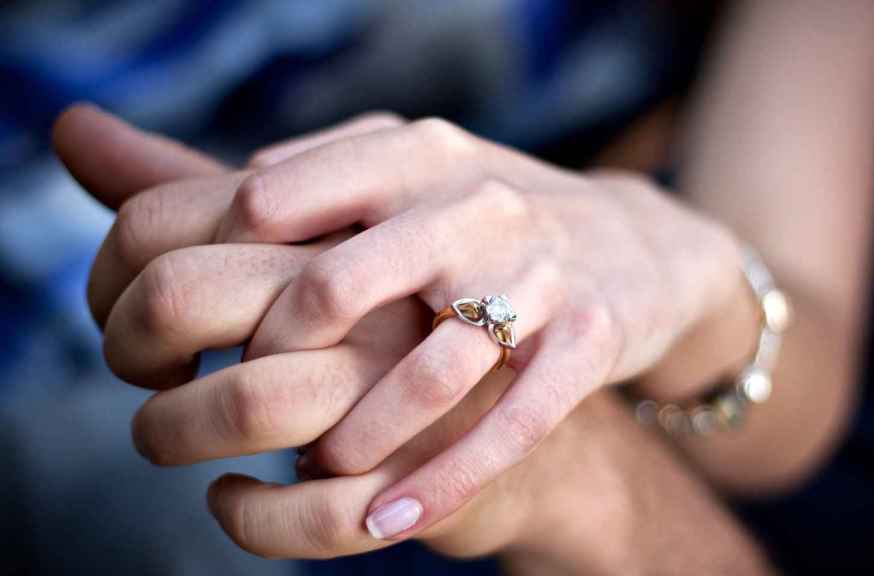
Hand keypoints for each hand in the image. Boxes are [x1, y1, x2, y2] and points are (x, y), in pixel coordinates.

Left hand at [207, 115, 742, 537]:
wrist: (637, 248)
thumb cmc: (498, 218)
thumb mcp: (423, 168)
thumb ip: (333, 167)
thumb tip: (234, 193)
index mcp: (417, 156)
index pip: (274, 201)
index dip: (218, 272)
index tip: (202, 329)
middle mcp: (476, 206)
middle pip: (335, 285)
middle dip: (273, 361)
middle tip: (249, 402)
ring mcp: (538, 275)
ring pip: (426, 373)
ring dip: (355, 439)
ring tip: (322, 466)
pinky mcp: (589, 340)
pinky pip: (511, 427)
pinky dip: (442, 484)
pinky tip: (388, 520)